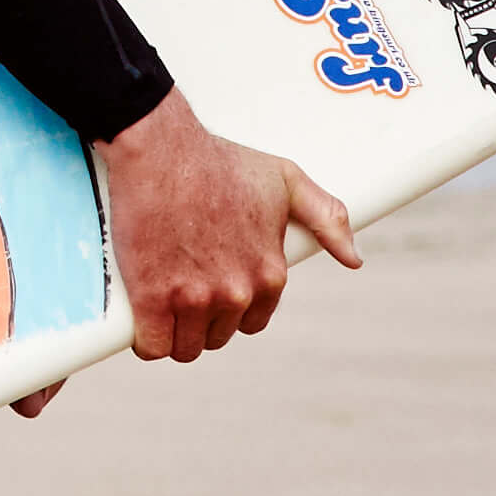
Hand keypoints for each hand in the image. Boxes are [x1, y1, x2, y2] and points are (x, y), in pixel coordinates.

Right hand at [79, 88, 359, 378]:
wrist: (162, 149)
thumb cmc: (220, 161)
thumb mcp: (286, 181)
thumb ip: (326, 219)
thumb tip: (354, 259)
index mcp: (269, 273)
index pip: (253, 322)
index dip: (231, 310)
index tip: (213, 290)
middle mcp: (237, 292)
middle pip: (216, 337)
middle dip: (200, 321)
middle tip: (180, 289)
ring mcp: (194, 298)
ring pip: (184, 347)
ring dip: (172, 334)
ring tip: (158, 307)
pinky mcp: (153, 299)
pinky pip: (152, 346)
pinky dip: (145, 341)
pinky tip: (141, 323)